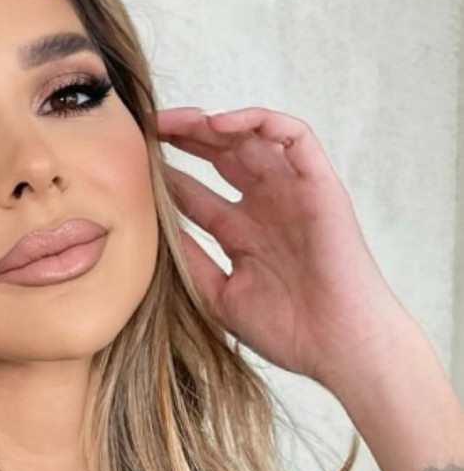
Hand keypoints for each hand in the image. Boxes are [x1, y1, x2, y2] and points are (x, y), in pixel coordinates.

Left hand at [157, 106, 413, 391]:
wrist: (341, 349)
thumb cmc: (287, 331)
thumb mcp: (218, 293)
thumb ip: (188, 258)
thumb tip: (149, 228)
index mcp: (242, 233)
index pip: (195, 192)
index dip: (164, 174)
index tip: (128, 164)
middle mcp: (265, 207)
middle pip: (218, 157)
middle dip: (182, 137)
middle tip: (144, 128)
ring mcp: (292, 194)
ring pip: (251, 138)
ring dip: (210, 123)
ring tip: (173, 120)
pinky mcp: (320, 185)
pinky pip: (295, 137)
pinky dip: (260, 122)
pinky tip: (219, 125)